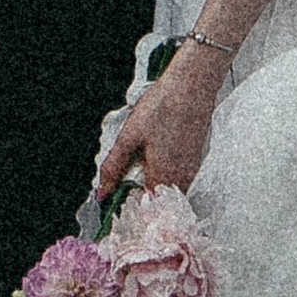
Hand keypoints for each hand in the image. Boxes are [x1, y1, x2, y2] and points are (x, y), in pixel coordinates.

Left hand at [97, 52, 222, 198]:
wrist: (192, 86)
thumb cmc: (163, 108)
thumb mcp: (129, 137)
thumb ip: (114, 168)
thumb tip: (102, 193)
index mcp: (163, 179)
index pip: (143, 210)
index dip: (126, 205)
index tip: (114, 196)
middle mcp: (181, 181)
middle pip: (154, 200)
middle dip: (137, 192)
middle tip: (125, 171)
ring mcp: (191, 172)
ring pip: (165, 188)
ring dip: (149, 180)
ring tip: (140, 157)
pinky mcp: (194, 161)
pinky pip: (175, 176)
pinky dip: (161, 170)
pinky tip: (155, 150)